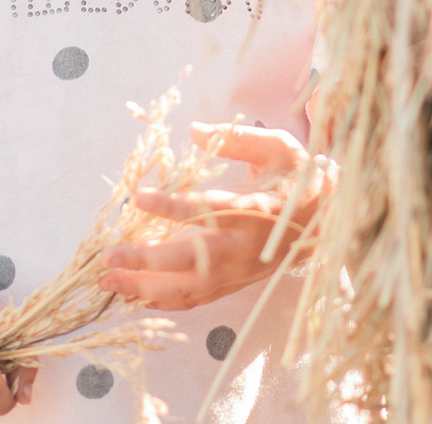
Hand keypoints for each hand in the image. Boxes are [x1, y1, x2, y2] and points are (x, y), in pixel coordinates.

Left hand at [97, 123, 336, 310]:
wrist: (325, 222)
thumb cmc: (297, 179)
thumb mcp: (277, 147)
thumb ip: (237, 140)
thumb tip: (195, 129)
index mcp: (253, 210)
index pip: (208, 209)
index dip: (172, 206)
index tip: (138, 198)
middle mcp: (242, 247)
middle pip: (190, 259)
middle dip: (145, 261)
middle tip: (108, 255)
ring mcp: (237, 272)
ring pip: (187, 287)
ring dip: (144, 288)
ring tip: (106, 283)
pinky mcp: (233, 285)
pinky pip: (195, 300)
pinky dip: (163, 302)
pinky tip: (133, 298)